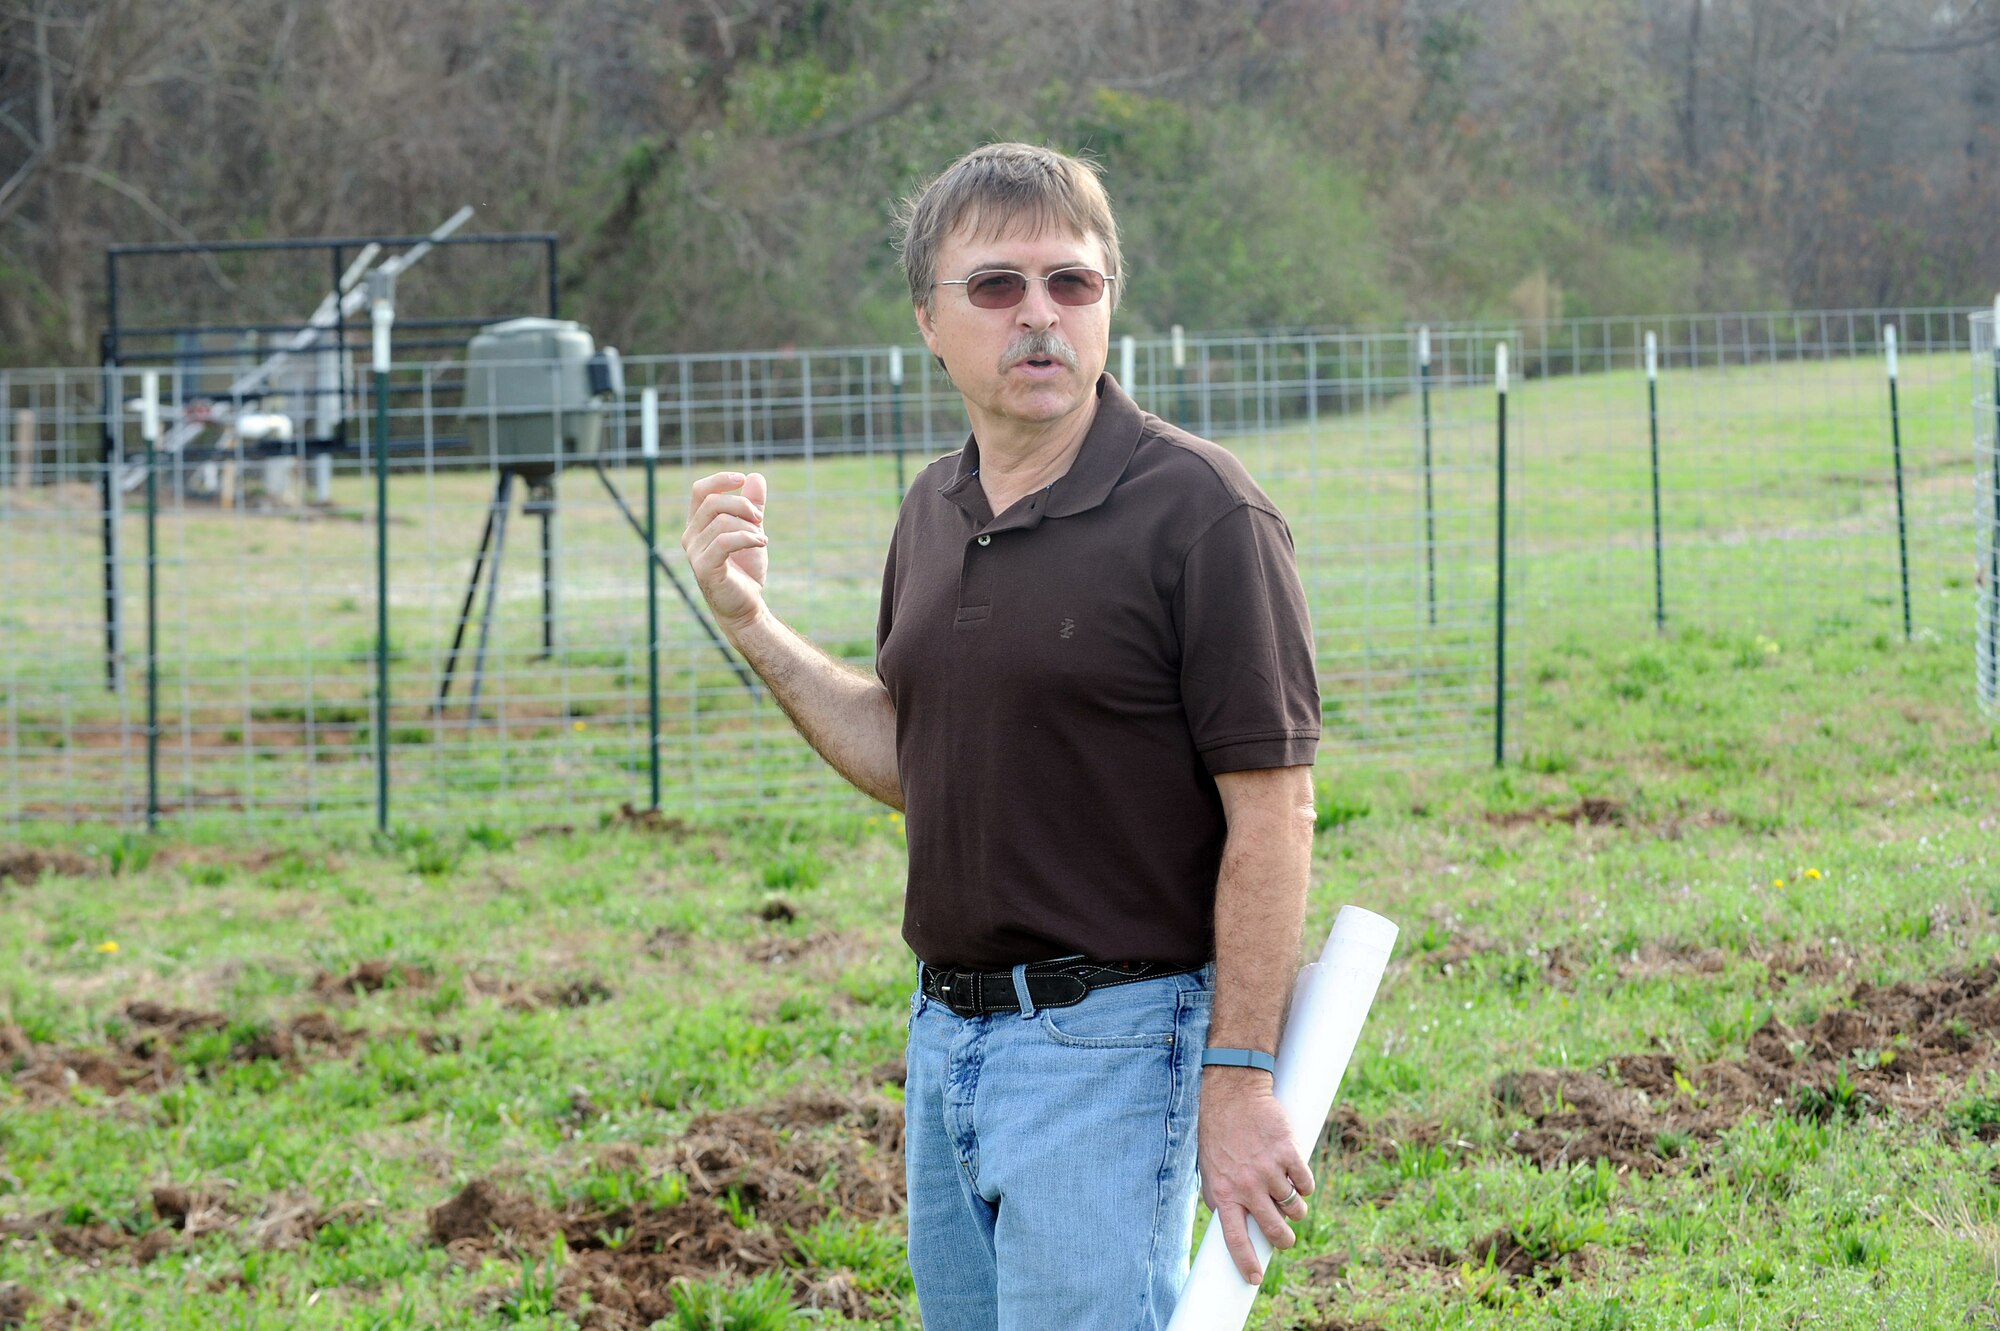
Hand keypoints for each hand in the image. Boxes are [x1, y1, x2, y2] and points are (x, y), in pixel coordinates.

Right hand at [682, 471, 768, 635]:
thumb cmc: (745, 569)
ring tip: (763, 539)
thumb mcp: (752, 531)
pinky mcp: (704, 568)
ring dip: (749, 526)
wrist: (746, 605)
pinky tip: (761, 543)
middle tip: (760, 518)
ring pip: (721, 522)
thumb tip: (756, 477)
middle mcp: (690, 537)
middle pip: (712, 502)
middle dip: (742, 504)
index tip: (742, 478)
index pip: (700, 491)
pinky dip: (747, 538)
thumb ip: (753, 506)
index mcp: (697, 524)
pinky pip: (724, 542)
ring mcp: (694, 553)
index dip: (720, 480)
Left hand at [1197, 1068, 1313, 1282]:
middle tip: (1286, 1237)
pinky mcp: (1288, 1153)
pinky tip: (1296, 1177)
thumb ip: (1220, 1196)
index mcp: (1224, 1192)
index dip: (1246, 1262)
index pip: (1235, 1239)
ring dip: (1296, 1209)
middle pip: (1274, 1230)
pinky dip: (1305, 1185)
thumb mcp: (1209, 1169)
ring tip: (1290, 1199)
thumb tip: (1232, 1222)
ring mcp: (1269, 1170)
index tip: (1254, 1278)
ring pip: (1295, 1208)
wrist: (1232, 1095)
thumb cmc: (1218, 1133)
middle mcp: (1247, 1186)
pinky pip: (1306, 1184)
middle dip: (1284, 1239)